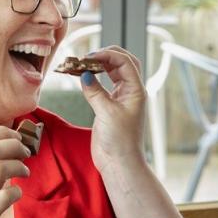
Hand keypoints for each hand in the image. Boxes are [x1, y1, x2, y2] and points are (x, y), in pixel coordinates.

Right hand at [77, 46, 147, 172]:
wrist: (119, 163)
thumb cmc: (120, 141)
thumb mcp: (106, 113)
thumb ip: (94, 92)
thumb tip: (83, 75)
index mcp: (136, 90)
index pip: (125, 62)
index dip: (107, 55)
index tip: (89, 57)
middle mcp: (131, 91)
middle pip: (122, 62)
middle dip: (105, 55)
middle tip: (86, 57)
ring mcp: (121, 98)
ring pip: (113, 72)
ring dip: (99, 65)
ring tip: (82, 64)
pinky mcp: (110, 106)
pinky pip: (103, 84)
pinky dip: (94, 78)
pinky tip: (83, 77)